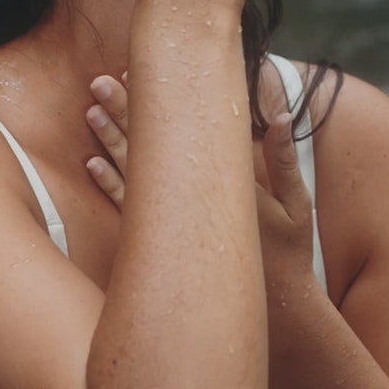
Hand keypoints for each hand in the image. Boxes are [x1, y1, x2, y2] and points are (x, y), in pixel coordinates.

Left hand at [86, 76, 315, 297]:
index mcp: (227, 181)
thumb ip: (285, 160)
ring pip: (134, 174)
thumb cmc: (290, 255)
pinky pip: (127, 211)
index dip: (164, 101)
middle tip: (99, 82)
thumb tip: (282, 114)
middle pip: (153, 146)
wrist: (276, 314)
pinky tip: (91, 164)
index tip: (143, 73)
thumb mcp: (298, 205)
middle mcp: (195, 201)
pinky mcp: (164, 245)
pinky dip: (109, 185)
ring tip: (90, 111)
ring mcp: (176, 225)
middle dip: (124, 111)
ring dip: (111, 140)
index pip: (190, 130)